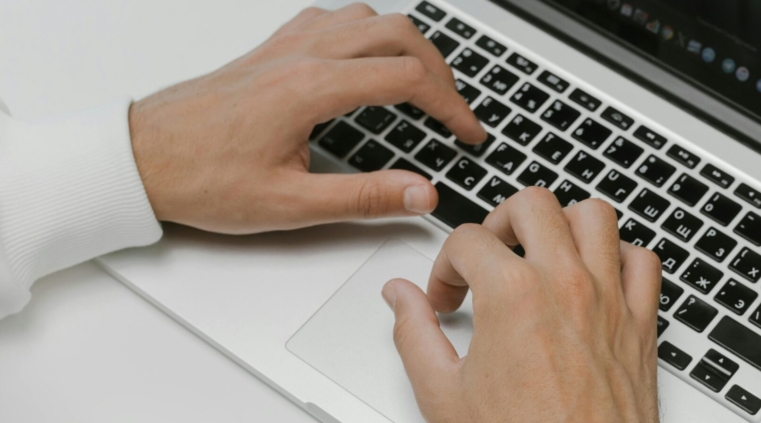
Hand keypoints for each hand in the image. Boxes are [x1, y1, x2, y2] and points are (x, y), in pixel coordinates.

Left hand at [129, 4, 486, 233]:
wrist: (140, 157)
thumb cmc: (202, 178)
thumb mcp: (289, 204)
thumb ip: (364, 197)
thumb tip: (421, 193)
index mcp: (312, 88)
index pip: (409, 78)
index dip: (451, 106)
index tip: (468, 132)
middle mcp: (302, 55)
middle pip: (399, 34)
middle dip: (440, 70)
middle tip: (455, 109)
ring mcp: (286, 45)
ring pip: (369, 18)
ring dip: (407, 44)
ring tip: (424, 83)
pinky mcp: (271, 49)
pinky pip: (333, 18)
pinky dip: (367, 33)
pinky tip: (367, 60)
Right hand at [382, 189, 662, 422]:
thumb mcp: (443, 395)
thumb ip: (414, 334)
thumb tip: (400, 297)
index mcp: (513, 295)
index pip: (467, 239)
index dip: (445, 266)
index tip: (447, 297)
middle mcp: (566, 285)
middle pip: (533, 204)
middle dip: (501, 222)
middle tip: (489, 258)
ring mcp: (609, 299)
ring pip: (595, 216)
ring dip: (564, 224)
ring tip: (541, 252)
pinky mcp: (641, 323)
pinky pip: (643, 261)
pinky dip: (620, 257)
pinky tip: (596, 277)